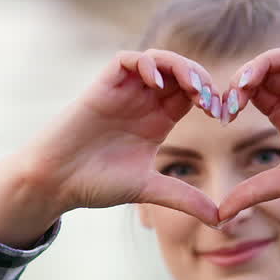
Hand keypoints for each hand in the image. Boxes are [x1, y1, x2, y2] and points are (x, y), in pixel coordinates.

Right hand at [8, 49, 223, 225]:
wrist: (55, 181)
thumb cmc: (96, 184)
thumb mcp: (149, 190)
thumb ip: (184, 199)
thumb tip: (220, 220)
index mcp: (157, 122)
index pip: (192, 95)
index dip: (212, 98)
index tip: (224, 115)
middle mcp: (142, 102)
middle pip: (181, 72)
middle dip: (201, 79)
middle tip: (212, 100)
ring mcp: (123, 92)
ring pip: (159, 60)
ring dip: (180, 67)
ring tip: (192, 87)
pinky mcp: (103, 86)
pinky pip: (128, 59)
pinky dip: (146, 63)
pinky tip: (156, 83)